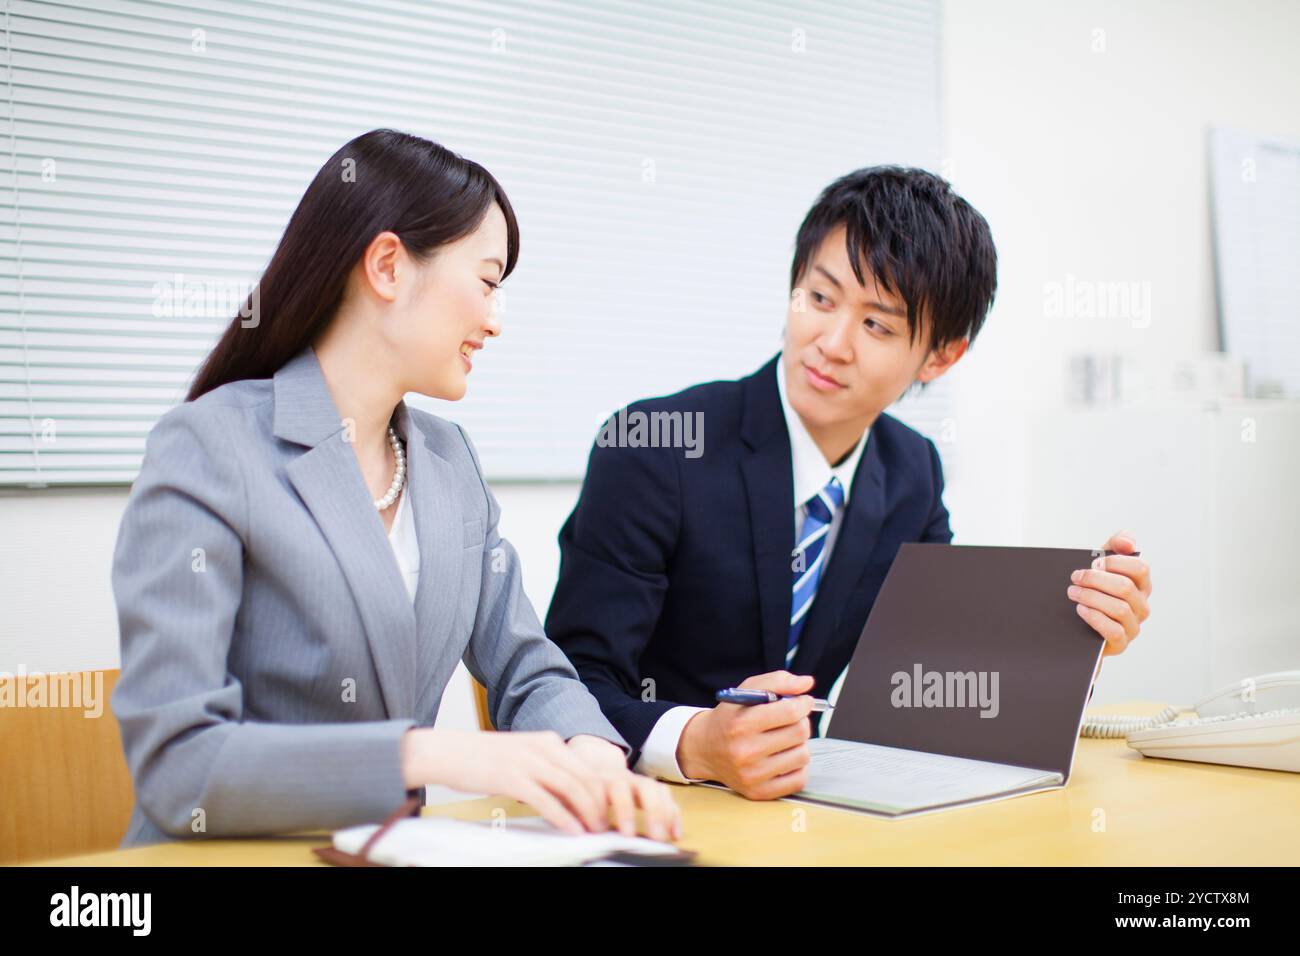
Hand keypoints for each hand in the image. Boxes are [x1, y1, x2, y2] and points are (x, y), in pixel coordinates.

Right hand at [401, 728, 680, 838]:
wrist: (447, 751)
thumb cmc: (482, 758)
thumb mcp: (520, 756)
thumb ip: (544, 769)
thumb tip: (567, 794)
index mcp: (547, 740)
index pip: (585, 766)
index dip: (603, 789)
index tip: (612, 808)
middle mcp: (542, 747)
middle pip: (584, 776)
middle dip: (601, 803)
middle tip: (611, 823)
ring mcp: (527, 761)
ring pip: (571, 787)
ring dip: (588, 811)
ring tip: (597, 829)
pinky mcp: (512, 777)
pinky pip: (546, 799)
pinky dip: (564, 816)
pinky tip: (573, 829)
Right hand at [677, 670, 813, 799]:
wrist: (704, 749)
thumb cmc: (729, 719)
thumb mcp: (746, 691)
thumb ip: (778, 681)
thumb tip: (806, 683)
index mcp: (741, 723)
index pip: (790, 712)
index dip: (802, 704)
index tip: (802, 702)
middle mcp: (745, 751)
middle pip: (799, 733)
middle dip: (801, 722)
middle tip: (791, 720)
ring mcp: (752, 775)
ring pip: (803, 756)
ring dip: (799, 744)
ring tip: (783, 740)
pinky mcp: (759, 792)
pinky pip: (799, 779)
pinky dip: (797, 766)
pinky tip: (784, 757)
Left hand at [1068, 529, 1150, 656]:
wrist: (1078, 626)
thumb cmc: (1094, 592)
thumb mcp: (1102, 567)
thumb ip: (1114, 546)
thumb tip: (1127, 540)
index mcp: (1141, 585)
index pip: (1140, 568)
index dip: (1116, 562)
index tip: (1094, 563)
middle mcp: (1141, 605)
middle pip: (1125, 587)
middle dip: (1096, 580)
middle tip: (1075, 577)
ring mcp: (1133, 625)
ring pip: (1119, 608)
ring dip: (1092, 597)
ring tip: (1072, 592)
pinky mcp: (1121, 643)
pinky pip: (1113, 630)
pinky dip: (1095, 617)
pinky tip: (1080, 609)